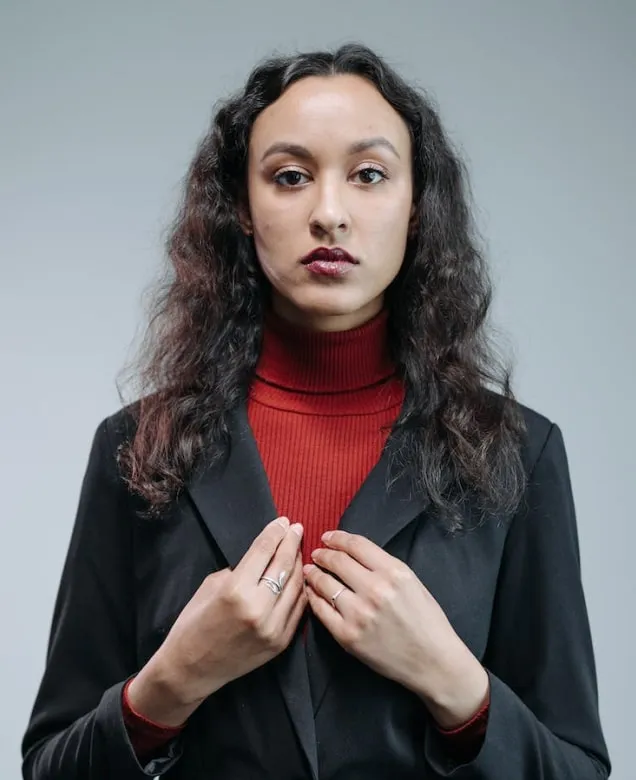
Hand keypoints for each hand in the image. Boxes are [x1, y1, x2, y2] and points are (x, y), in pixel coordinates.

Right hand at [128, 516, 306, 725]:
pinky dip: (301, 590)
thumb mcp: (211, 586)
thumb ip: (241, 570)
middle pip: (284, 565)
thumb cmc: (194, 622)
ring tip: (298, 550)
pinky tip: (299, 577)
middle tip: (296, 528)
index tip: (284, 521)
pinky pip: (299, 609)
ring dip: (299, 565)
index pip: (264, 551)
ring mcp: (273, 628)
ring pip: (296, 586)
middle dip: (291, 543)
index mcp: (236, 590)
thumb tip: (264, 556)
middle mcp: (258, 608)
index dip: (275, 533)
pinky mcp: (281, 642)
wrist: (191, 669)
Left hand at [304, 530, 488, 727]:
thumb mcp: (412, 582)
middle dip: (323, 554)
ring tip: (310, 571)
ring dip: (314, 574)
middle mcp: (375, 589)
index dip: (338, 538)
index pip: (356, 545)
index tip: (328, 537)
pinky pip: (321, 610)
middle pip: (338, 561)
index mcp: (394, 572)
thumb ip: (384, 566)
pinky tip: (312, 593)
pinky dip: (313, 598)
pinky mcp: (347, 636)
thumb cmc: (427, 621)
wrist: (433, 662)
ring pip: (325, 584)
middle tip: (317, 554)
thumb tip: (353, 554)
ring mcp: (359, 613)